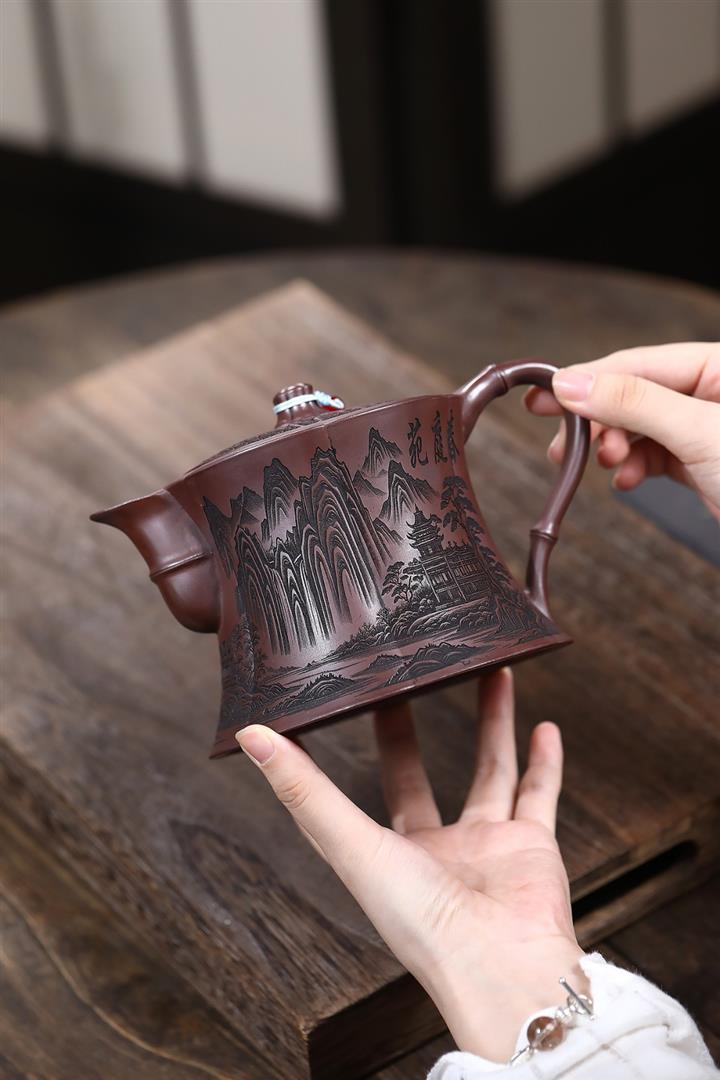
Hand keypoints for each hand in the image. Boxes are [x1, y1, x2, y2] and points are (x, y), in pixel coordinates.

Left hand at [236, 669, 584, 1062]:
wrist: (503, 967)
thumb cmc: (421, 924)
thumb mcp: (351, 844)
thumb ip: (305, 789)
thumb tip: (250, 736)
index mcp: (382, 856)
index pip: (343, 796)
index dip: (325, 759)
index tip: (318, 716)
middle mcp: (434, 850)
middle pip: (417, 775)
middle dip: (409, 730)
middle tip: (404, 681)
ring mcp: (485, 846)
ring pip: (490, 770)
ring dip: (493, 723)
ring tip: (493, 672)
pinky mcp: (530, 845)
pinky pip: (540, 794)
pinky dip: (546, 762)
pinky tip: (546, 726)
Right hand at [524, 342, 719, 518]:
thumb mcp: (698, 432)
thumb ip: (634, 403)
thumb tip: (572, 382)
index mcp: (719, 364)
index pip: (637, 362)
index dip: (587, 379)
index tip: (545, 396)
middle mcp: (711, 390)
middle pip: (633, 394)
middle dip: (597, 420)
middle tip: (557, 442)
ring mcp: (705, 427)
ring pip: (640, 428)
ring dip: (613, 448)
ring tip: (602, 465)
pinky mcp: (703, 461)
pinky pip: (654, 455)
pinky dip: (633, 468)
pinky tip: (625, 480)